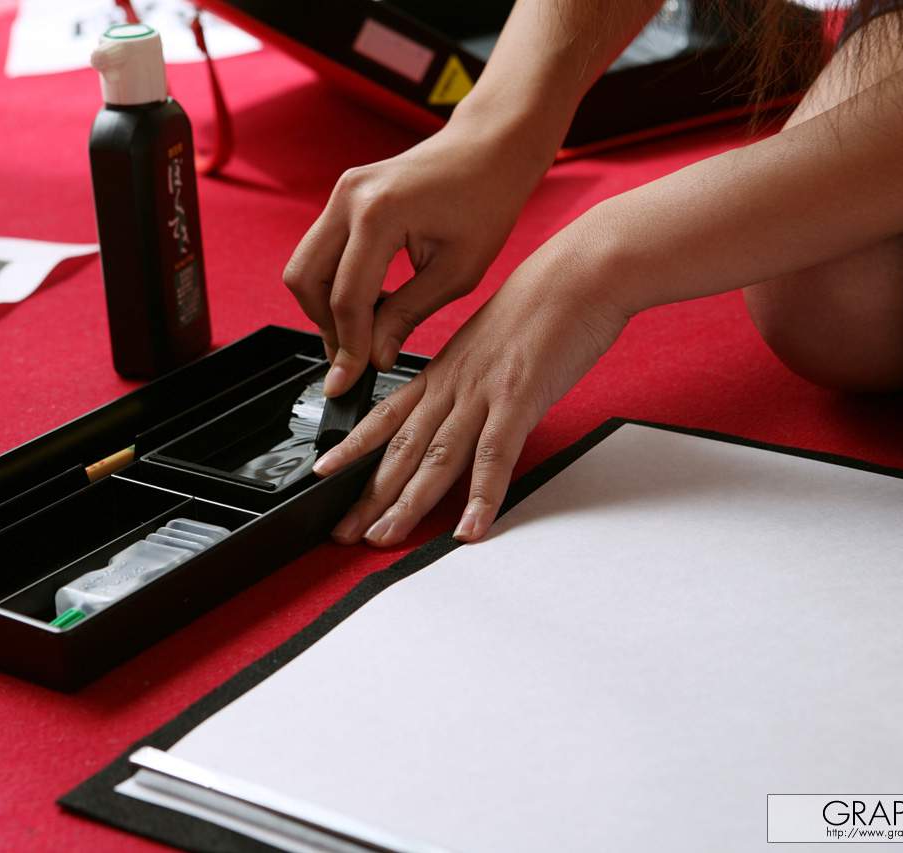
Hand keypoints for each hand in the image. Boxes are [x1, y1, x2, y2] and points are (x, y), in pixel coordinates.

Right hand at [282, 112, 550, 396]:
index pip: (347, 297)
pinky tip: (370, 302)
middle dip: (325, 326)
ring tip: (365, 332)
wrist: (490, 149)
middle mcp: (349, 197)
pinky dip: (335, 283)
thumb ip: (407, 316)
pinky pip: (321, 250)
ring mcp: (342, 192)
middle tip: (354, 358)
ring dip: (326, 306)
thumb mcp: (456, 273)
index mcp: (380, 214)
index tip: (351, 379)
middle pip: (306, 280)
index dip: (349, 346)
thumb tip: (373, 357)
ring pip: (306, 266)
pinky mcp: (344, 196)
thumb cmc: (485, 202)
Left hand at [311, 242, 630, 544]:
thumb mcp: (489, 344)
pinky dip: (481, 497)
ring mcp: (483, 393)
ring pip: (436, 458)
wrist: (580, 274)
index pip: (386, 416)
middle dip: (368, 495)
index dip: (352, 448)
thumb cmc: (543, 307)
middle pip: (401, 449)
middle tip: (342, 531)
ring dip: (407, 504)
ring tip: (384, 538)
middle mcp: (453, 385)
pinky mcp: (519, 400)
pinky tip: (468, 529)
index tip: (323, 473)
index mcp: (444, 372)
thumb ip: (470, 380)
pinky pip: (494, 457)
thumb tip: (462, 409)